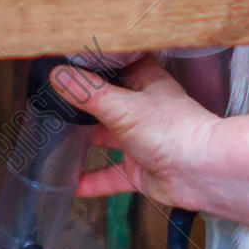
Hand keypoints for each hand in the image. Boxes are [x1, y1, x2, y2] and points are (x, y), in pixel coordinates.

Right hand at [51, 56, 219, 208]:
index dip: (90, 65)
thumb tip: (57, 75)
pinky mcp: (139, 170)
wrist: (202, 172)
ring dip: (83, 143)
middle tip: (46, 103)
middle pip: (105, 103)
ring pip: (105, 139)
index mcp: (144, 82)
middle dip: (79, 106)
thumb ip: (88, 93)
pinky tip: (70, 185)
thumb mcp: (123, 107)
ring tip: (51, 141)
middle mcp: (141, 109)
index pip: (114, 66)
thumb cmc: (173, 130)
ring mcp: (140, 140)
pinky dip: (92, 181)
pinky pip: (110, 176)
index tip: (61, 63)